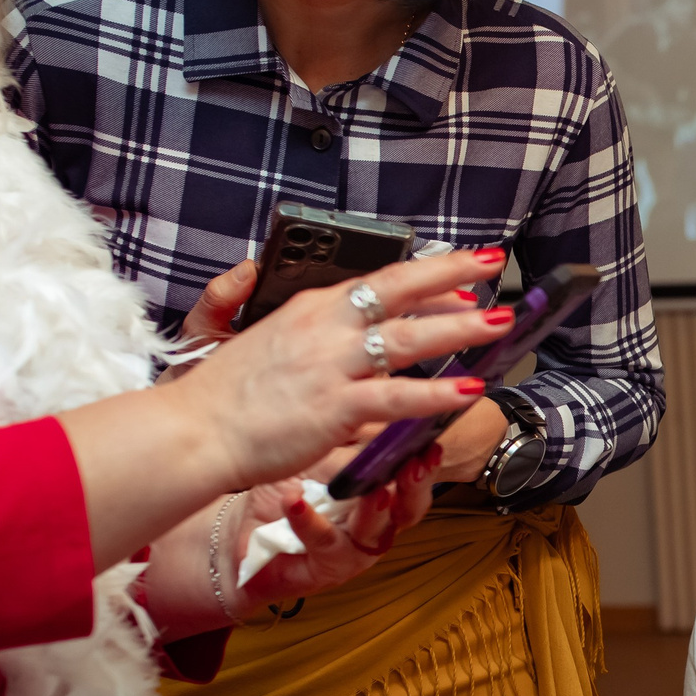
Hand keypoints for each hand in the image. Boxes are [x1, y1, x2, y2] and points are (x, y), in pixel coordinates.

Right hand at [169, 250, 511, 493]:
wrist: (194, 431)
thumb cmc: (227, 398)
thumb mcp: (272, 347)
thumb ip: (317, 341)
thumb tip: (358, 346)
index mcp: (310, 310)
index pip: (379, 281)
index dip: (425, 273)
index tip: (461, 269)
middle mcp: (325, 328)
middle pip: (400, 291)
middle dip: (452, 275)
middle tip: (493, 264)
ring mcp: (331, 365)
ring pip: (408, 338)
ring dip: (460, 329)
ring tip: (501, 324)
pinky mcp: (334, 407)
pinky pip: (397, 396)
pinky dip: (437, 392)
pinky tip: (470, 389)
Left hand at [233, 445, 440, 610]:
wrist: (242, 538)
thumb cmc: (285, 495)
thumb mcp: (319, 460)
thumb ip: (351, 443)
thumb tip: (376, 403)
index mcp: (381, 498)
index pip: (414, 481)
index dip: (427, 464)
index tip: (431, 443)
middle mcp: (376, 527)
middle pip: (409, 510)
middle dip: (415, 488)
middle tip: (414, 466)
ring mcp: (354, 551)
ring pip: (375, 532)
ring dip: (375, 510)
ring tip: (374, 491)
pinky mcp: (325, 569)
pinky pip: (323, 544)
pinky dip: (310, 521)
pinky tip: (295, 502)